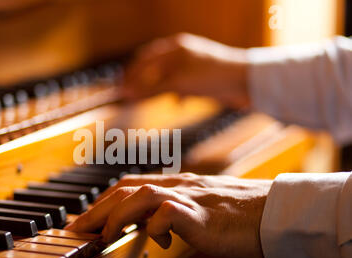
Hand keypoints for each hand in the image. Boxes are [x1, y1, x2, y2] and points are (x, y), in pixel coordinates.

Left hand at [66, 173, 271, 257]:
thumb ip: (172, 213)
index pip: (131, 185)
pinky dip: (155, 226)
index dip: (104, 200)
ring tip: (101, 235)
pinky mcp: (203, 215)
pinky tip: (157, 239)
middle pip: (127, 188)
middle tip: (77, 227)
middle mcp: (179, 186)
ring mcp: (190, 197)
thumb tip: (151, 228)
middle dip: (97, 208)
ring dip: (116, 215)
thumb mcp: (198, 211)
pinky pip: (169, 213)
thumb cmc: (238, 215)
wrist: (274, 213)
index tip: (86, 217)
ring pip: (141, 195)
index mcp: (177, 185)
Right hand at [122, 33, 250, 108]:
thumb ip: (151, 89)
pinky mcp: (201, 79)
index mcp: (174, 48)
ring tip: (149, 102)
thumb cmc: (212, 76)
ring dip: (158, 90)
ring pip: (167, 78)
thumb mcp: (178, 83)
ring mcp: (192, 66)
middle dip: (142, 84)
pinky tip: (178, 102)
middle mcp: (182, 54)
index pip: (144, 60)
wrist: (246, 83)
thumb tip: (126, 95)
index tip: (119, 92)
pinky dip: (176, 94)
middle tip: (130, 99)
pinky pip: (181, 86)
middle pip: (154, 68)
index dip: (129, 76)